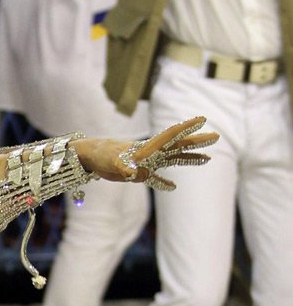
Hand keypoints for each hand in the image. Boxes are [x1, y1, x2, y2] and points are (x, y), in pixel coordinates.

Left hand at [75, 117, 218, 189]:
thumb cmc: (100, 156)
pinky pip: (155, 178)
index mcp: (147, 147)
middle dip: (196, 141)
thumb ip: (124, 167)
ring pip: (172, 159)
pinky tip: (173, 186)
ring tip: (207, 158)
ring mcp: (146, 162)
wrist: (89, 158)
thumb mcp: (112, 162)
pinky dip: (164, 182)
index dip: (187, 128)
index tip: (203, 119)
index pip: (171, 135)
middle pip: (178, 146)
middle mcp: (151, 153)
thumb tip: (132, 172)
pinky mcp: (138, 173)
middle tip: (215, 137)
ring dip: (189, 159)